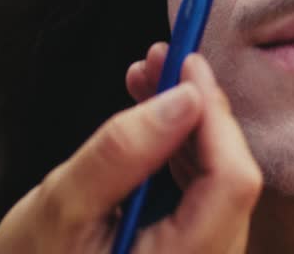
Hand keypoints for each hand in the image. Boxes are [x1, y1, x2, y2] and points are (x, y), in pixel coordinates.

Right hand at [0, 53, 261, 253]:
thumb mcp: (61, 207)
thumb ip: (122, 151)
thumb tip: (184, 95)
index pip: (232, 182)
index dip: (213, 115)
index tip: (184, 65)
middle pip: (230, 180)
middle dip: (198, 112)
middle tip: (159, 60)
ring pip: (217, 184)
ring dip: (187, 127)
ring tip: (145, 80)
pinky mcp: (187, 253)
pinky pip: (199, 198)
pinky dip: (176, 155)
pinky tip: (149, 121)